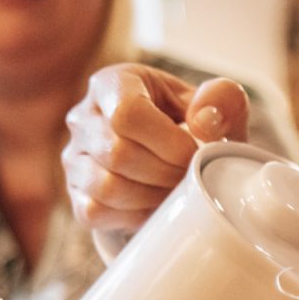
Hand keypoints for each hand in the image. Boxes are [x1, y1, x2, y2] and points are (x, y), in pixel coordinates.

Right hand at [62, 63, 250, 231]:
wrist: (171, 161)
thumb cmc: (193, 128)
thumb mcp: (216, 105)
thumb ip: (223, 100)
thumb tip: (204, 122)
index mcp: (114, 83)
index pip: (126, 113)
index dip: (168, 143)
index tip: (194, 153)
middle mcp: (84, 117)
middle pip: (118, 153)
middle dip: (165, 173)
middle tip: (189, 177)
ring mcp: (75, 158)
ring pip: (106, 186)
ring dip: (151, 197)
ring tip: (175, 191)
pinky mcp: (77, 195)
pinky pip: (96, 211)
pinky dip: (134, 216)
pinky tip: (156, 207)